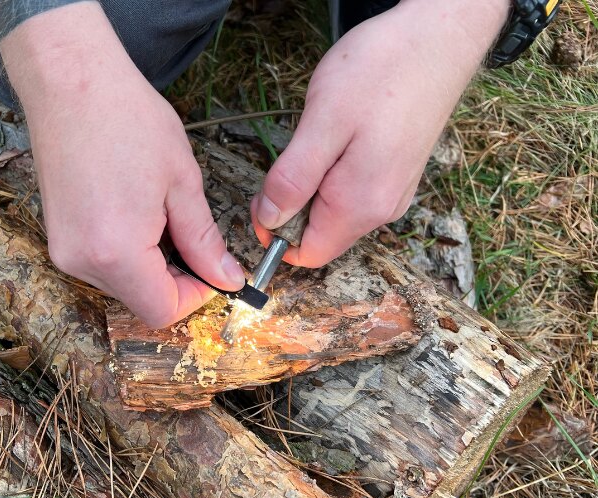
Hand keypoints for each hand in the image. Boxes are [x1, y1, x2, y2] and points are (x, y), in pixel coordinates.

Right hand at [1, 2, 243, 327]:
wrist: (70, 81)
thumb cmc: (126, 119)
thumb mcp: (182, 182)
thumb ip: (204, 240)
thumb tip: (226, 278)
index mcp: (117, 253)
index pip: (163, 310)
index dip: (197, 296)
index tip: (215, 269)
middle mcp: (83, 262)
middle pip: (141, 300)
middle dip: (175, 279)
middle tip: (195, 236)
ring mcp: (64, 251)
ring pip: (122, 285)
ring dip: (151, 265)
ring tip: (162, 214)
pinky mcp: (57, 238)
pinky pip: (101, 265)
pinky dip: (127, 253)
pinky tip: (137, 212)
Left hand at [253, 0, 508, 266]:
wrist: (440, 37)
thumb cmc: (382, 70)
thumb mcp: (322, 123)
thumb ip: (293, 179)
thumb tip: (270, 221)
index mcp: (360, 205)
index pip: (308, 254)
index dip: (274, 234)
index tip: (262, 196)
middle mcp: (382, 210)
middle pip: (320, 235)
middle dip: (293, 207)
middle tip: (291, 155)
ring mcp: (394, 193)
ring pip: (335, 213)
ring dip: (313, 188)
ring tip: (320, 139)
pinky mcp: (399, 174)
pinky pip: (354, 194)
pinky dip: (334, 176)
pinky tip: (340, 137)